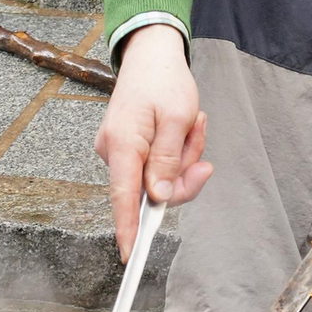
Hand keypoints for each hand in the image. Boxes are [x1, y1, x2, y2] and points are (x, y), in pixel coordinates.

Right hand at [93, 24, 211, 257]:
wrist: (150, 55)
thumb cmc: (164, 81)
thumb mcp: (176, 119)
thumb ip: (167, 161)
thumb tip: (160, 197)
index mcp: (123, 144)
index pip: (124, 197)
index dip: (129, 229)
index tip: (130, 256)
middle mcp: (114, 151)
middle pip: (152, 188)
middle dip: (183, 168)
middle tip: (198, 132)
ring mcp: (119, 151)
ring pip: (160, 176)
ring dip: (182, 155)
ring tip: (190, 122)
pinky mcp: (127, 149)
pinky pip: (157, 164)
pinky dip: (175, 150)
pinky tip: (182, 126)